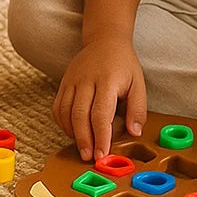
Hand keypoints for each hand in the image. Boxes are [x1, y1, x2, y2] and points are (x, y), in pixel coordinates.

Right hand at [53, 37, 146, 161]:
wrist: (105, 39)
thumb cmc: (123, 64)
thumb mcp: (138, 83)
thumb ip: (138, 109)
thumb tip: (134, 132)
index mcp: (108, 80)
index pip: (101, 113)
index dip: (101, 136)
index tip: (102, 155)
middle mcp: (86, 79)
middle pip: (80, 114)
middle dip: (84, 139)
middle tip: (89, 157)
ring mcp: (72, 80)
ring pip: (65, 112)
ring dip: (72, 133)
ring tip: (82, 148)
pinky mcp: (63, 82)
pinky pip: (57, 107)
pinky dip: (62, 123)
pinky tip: (73, 132)